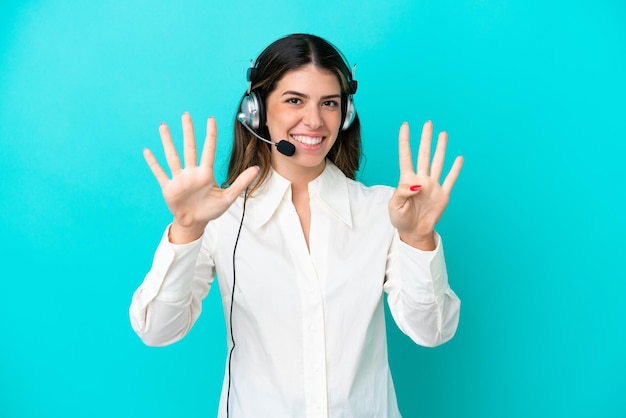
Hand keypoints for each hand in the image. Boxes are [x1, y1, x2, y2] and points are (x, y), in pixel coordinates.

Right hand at [143, 113, 258, 242]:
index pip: (209, 150)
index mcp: (205, 173)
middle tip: (186, 115)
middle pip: (189, 148)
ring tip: (163, 126)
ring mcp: (179, 179)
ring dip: (168, 142)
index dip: (210, 134)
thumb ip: (241, 182)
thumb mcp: (228, 197)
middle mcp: (191, 172)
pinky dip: (153, 163)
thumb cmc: (211, 210)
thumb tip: (257, 168)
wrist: (195, 223)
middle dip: (188, 132)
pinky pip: (160, 173)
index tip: (211, 119)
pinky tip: (147, 151)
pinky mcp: (169, 187)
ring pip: (172, 156)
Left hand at [388, 121, 463, 249]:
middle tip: (428, 123)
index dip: (405, 141)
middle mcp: (421, 179)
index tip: (405, 126)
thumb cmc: (400, 219)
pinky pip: (450, 179)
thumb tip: (416, 184)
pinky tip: (459, 158)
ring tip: (443, 134)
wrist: (413, 232)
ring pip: (437, 162)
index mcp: (407, 180)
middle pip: (424, 154)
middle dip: (426, 139)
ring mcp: (433, 186)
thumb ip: (402, 193)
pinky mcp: (443, 195)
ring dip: (440, 148)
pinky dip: (455, 169)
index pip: (406, 156)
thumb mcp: (394, 206)